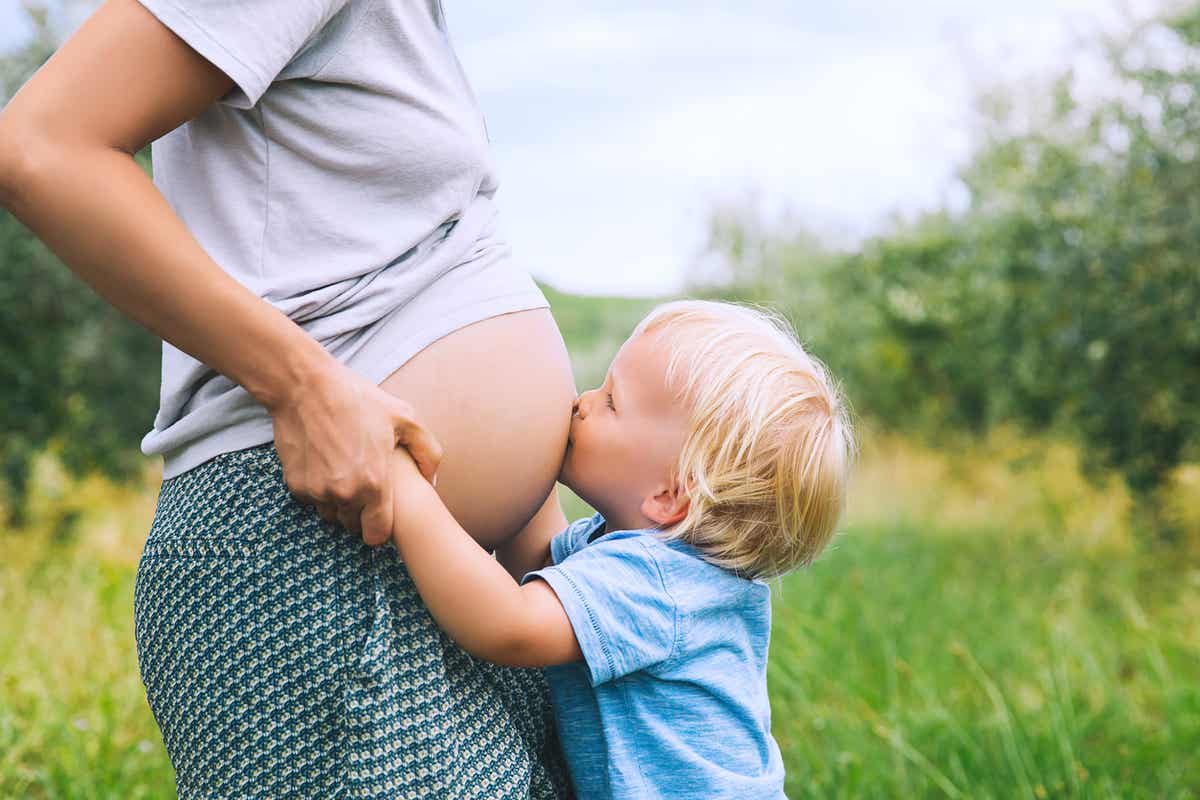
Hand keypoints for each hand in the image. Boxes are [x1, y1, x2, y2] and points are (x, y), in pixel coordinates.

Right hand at [267, 356, 442, 545]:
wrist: (305, 386)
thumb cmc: (358, 399)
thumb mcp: (405, 417)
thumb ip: (428, 453)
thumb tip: (433, 481)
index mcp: (374, 484)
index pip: (377, 536)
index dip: (380, 527)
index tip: (381, 512)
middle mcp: (344, 494)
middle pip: (353, 526)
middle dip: (360, 513)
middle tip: (364, 483)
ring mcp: (316, 491)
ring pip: (331, 514)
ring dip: (339, 502)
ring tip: (346, 471)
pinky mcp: (295, 485)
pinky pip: (312, 499)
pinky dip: (319, 489)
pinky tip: (325, 462)